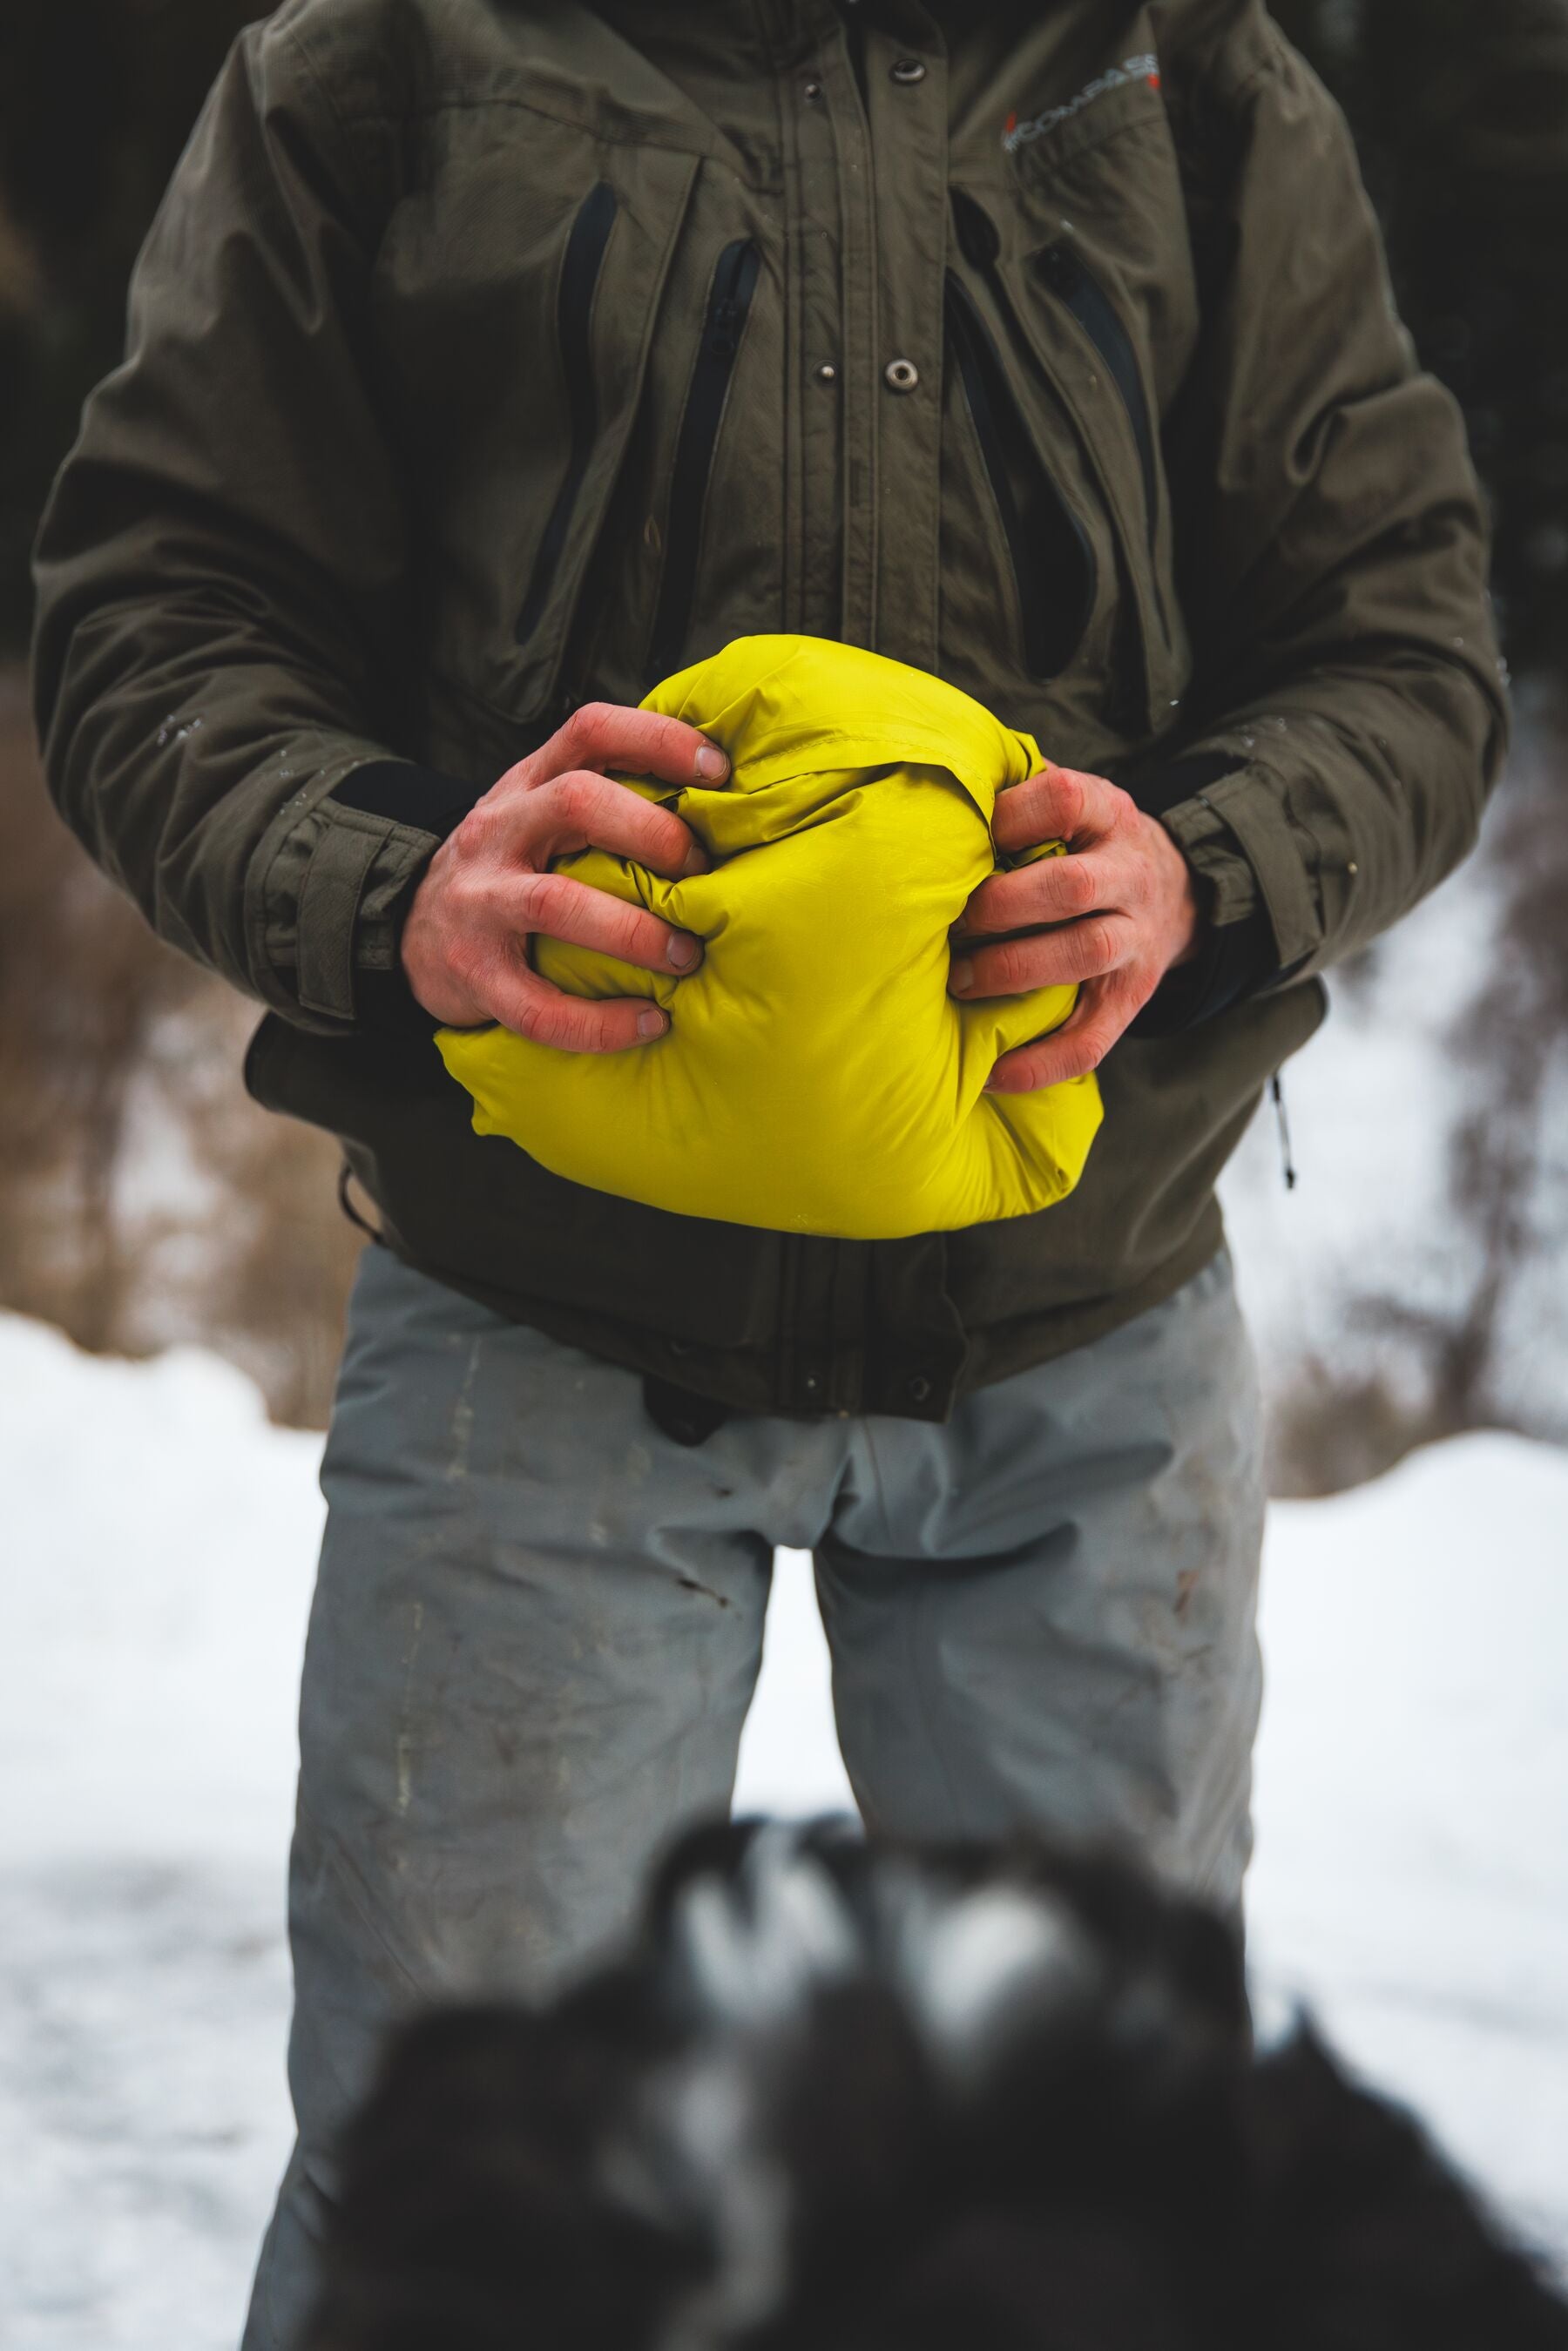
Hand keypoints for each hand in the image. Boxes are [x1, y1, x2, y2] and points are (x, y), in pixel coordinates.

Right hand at [401, 701, 727, 1047]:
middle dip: (653, 834)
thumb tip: (715, 789)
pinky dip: (599, 1022)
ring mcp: (481, 903)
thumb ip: (602, 791)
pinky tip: (648, 1023)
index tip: (718, 769)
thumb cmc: (505, 865)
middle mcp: (500, 832)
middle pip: (576, 803)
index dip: (659, 740)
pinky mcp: (475, 975)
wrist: (405, 924)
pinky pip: (537, 1007)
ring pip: (555, 903)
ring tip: (685, 956)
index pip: (590, 731)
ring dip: (633, 931)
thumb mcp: (536, 808)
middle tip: (702, 873)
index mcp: (527, 785)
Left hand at [949, 763, 1200, 1092]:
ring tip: (960, 983)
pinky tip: (991, 1072)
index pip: (1065, 799)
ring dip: (1015, 970)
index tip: (960, 837)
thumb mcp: (1074, 805)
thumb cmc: (1089, 845)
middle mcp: (1129, 875)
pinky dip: (1039, 1063)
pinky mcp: (1131, 1000)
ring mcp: (1136, 940)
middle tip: (952, 922)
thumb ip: (1019, 795)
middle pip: (1072, 886)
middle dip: (1003, 905)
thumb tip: (935, 795)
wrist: (1177, 891)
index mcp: (1109, 816)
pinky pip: (1092, 1041)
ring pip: (1086, 953)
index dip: (1009, 817)